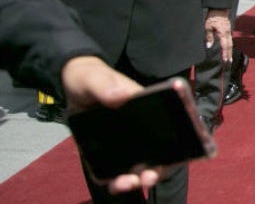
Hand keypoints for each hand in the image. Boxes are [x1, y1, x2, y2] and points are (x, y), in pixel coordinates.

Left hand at [60, 56, 163, 193]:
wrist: (73, 85)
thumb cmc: (91, 77)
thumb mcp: (96, 77)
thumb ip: (106, 85)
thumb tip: (122, 94)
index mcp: (148, 109)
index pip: (169, 129)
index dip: (175, 146)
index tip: (171, 158)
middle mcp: (141, 127)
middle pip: (156, 153)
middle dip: (154, 171)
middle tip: (146, 178)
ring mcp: (125, 141)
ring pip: (137, 164)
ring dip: (134, 179)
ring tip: (124, 184)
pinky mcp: (106, 151)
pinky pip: (114, 168)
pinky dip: (114, 179)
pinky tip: (110, 182)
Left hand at [204, 9, 231, 61]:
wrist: (220, 8)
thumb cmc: (213, 17)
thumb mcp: (208, 26)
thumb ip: (209, 37)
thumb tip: (208, 46)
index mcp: (223, 33)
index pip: (224, 46)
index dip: (225, 54)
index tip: (225, 61)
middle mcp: (227, 33)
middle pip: (229, 46)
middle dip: (229, 54)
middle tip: (229, 62)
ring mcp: (228, 31)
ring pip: (230, 43)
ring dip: (230, 50)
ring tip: (229, 57)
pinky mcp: (228, 29)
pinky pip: (230, 39)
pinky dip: (229, 45)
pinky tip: (228, 48)